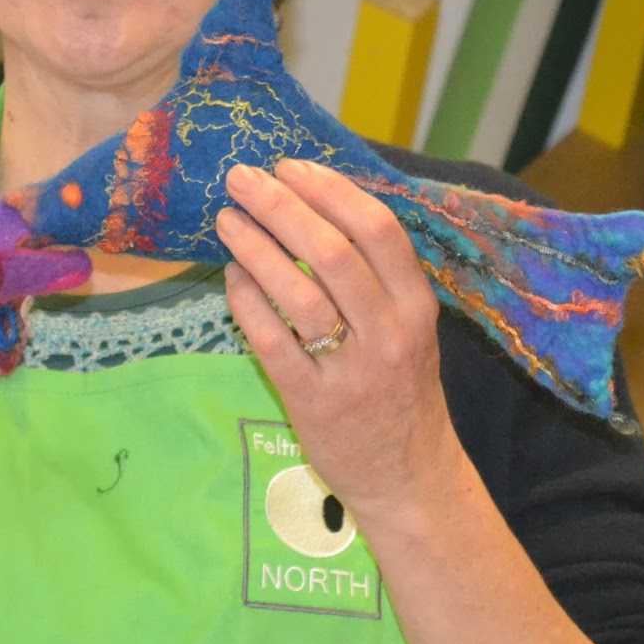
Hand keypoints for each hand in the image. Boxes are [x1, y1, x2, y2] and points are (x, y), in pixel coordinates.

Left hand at [215, 159, 462, 522]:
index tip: (290, 166)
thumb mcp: (408, 328)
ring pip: (299, 295)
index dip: (330, 190)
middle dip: (281, 207)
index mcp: (416, 306)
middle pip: (333, 253)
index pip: (378, 230)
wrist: (409, 477)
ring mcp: (350, 371)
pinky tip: (230, 276)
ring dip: (256, 248)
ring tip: (227, 220)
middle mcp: (388, 334)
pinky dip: (247, 301)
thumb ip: (374, 276)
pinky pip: (272, 341)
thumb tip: (315, 204)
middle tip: (242, 179)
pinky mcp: (312, 403)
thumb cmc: (400, 390)